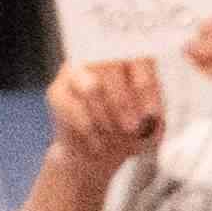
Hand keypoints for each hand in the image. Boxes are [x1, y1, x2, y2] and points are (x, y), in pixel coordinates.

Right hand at [43, 51, 165, 168]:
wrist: (98, 153)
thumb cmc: (128, 134)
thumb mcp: (150, 130)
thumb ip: (154, 119)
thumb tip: (152, 117)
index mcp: (129, 59)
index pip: (138, 59)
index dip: (146, 87)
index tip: (152, 115)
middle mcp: (100, 57)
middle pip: (111, 67)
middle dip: (124, 102)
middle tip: (132, 128)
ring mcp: (76, 71)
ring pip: (91, 87)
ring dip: (106, 117)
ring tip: (115, 138)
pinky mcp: (57, 91)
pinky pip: (73, 107)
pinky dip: (89, 130)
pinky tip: (98, 145)